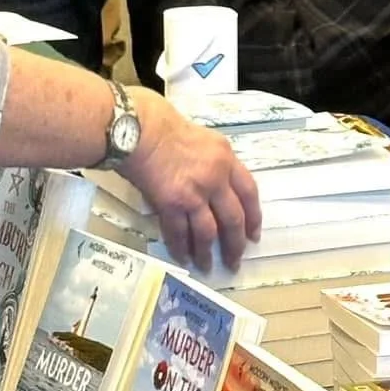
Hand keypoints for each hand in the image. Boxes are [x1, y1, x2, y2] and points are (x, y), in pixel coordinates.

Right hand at [121, 90, 261, 271]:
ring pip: (208, 233)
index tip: (253, 234)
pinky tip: (182, 258)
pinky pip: (179, 233)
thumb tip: (209, 184)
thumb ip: (211, 161)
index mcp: (225, 158)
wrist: (136, 127)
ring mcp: (194, 193)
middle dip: (235, 244)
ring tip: (208, 267)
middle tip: (234, 260)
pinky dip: (181, 248)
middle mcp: (215, 178)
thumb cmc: (161, 123)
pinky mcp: (171, 204)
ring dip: (208, 252)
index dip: (253, 217)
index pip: (249, 193)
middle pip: (233, 219)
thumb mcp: (201, 137)